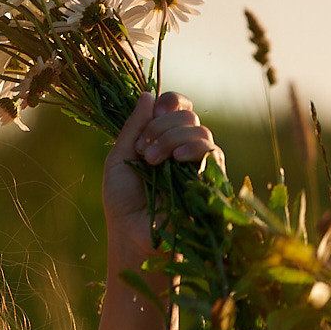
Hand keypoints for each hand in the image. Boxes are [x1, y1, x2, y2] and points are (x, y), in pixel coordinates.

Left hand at [102, 91, 218, 276]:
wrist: (133, 234)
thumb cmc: (123, 202)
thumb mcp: (119, 159)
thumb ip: (133, 127)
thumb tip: (148, 94)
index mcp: (164, 138)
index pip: (178, 106)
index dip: (170, 102)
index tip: (154, 110)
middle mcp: (184, 147)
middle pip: (187, 115)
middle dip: (162, 126)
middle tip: (143, 150)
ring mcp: (200, 163)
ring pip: (200, 130)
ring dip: (172, 138)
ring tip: (152, 160)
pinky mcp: (211, 179)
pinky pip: (211, 151)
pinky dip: (192, 148)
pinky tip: (176, 160)